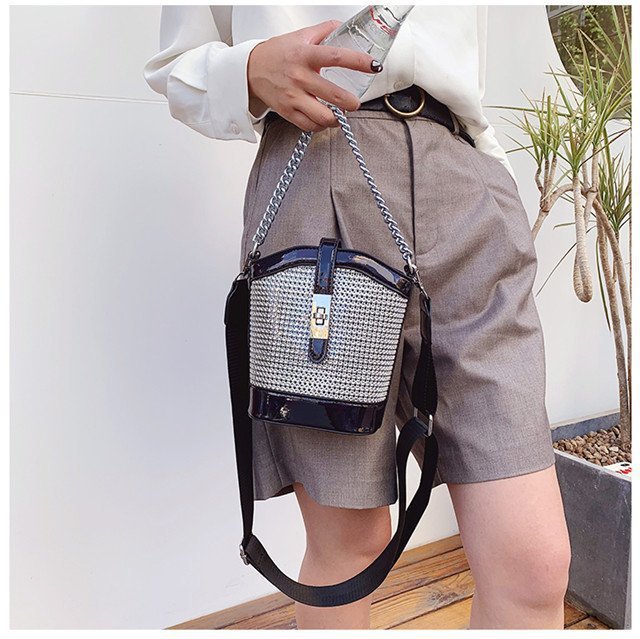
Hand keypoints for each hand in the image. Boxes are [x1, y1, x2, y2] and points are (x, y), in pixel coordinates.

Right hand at [247, 20, 382, 131]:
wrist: (251, 70)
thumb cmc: (277, 53)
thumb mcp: (300, 36)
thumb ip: (323, 31)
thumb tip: (344, 26)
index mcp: (305, 55)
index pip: (336, 57)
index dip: (358, 62)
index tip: (373, 66)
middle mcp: (300, 77)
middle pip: (333, 94)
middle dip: (350, 102)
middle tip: (355, 102)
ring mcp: (293, 97)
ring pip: (322, 116)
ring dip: (336, 118)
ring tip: (340, 113)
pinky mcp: (287, 112)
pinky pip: (309, 125)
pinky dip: (321, 125)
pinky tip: (325, 120)